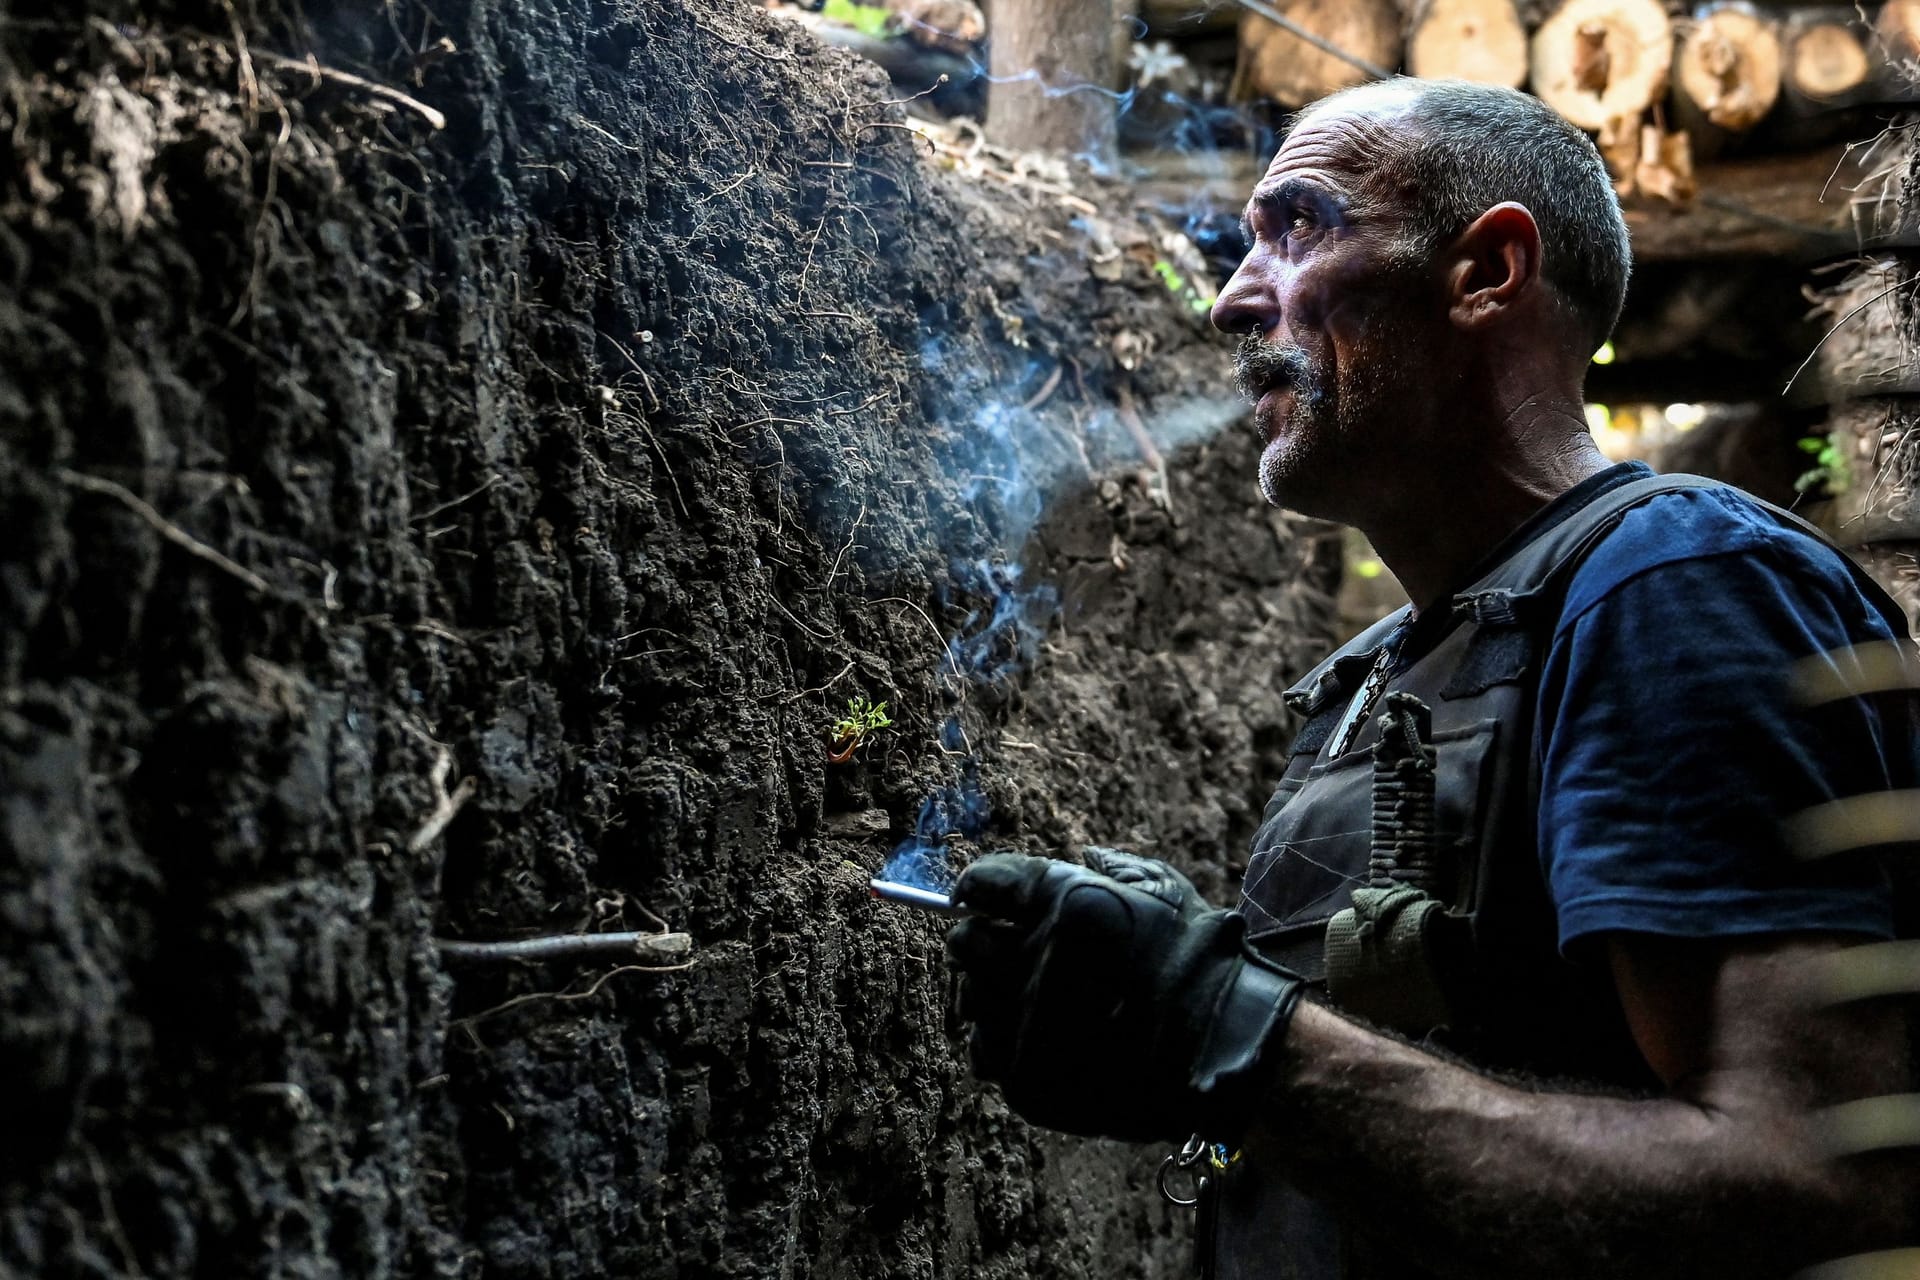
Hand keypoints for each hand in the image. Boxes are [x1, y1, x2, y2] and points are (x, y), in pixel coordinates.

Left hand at [947, 852, 1302, 1143]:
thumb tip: (1085, 856)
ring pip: (970, 997)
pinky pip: (985, 1049)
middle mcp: (1036, 959)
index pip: (983, 882)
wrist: (1224, 1052)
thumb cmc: (1200, 964)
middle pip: (965, 941)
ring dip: (992, 992)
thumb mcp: (1167, 892)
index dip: (981, 888)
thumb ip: (1117, 868)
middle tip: (1010, 950)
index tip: (984, 898)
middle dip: (983, 940)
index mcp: (1066, 902)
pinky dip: (1004, 1039)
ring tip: (1034, 997)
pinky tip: (1041, 1035)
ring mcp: (1026, 1023)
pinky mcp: (1025, 1076)